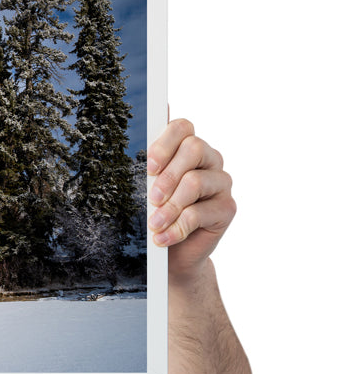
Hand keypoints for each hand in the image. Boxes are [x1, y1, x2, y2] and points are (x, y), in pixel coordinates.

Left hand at [146, 118, 235, 281]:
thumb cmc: (156, 212)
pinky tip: (163, 237)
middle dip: (167, 175)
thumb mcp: (146, 187)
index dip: (164, 144)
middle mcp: (208, 160)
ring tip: (154, 224)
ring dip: (169, 206)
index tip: (148, 167)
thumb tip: (150, 121)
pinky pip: (199, 213)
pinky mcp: (227, 208)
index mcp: (187, 147)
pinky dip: (176, 228)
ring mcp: (221, 182)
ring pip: (195, 182)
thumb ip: (150, 160)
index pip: (182, 127)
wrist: (172, 252)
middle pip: (194, 148)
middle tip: (151, 198)